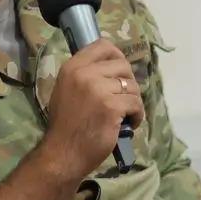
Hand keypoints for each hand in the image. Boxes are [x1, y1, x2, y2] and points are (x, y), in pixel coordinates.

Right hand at [40, 40, 144, 181]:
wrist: (62, 154)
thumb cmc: (65, 125)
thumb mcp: (66, 90)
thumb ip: (84, 75)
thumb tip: (110, 67)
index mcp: (72, 67)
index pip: (102, 45)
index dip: (117, 57)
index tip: (119, 73)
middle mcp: (84, 74)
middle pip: (122, 65)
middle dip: (128, 82)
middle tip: (124, 98)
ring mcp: (98, 90)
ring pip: (132, 86)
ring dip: (133, 101)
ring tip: (126, 115)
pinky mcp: (111, 107)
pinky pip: (136, 103)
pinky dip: (137, 115)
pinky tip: (129, 124)